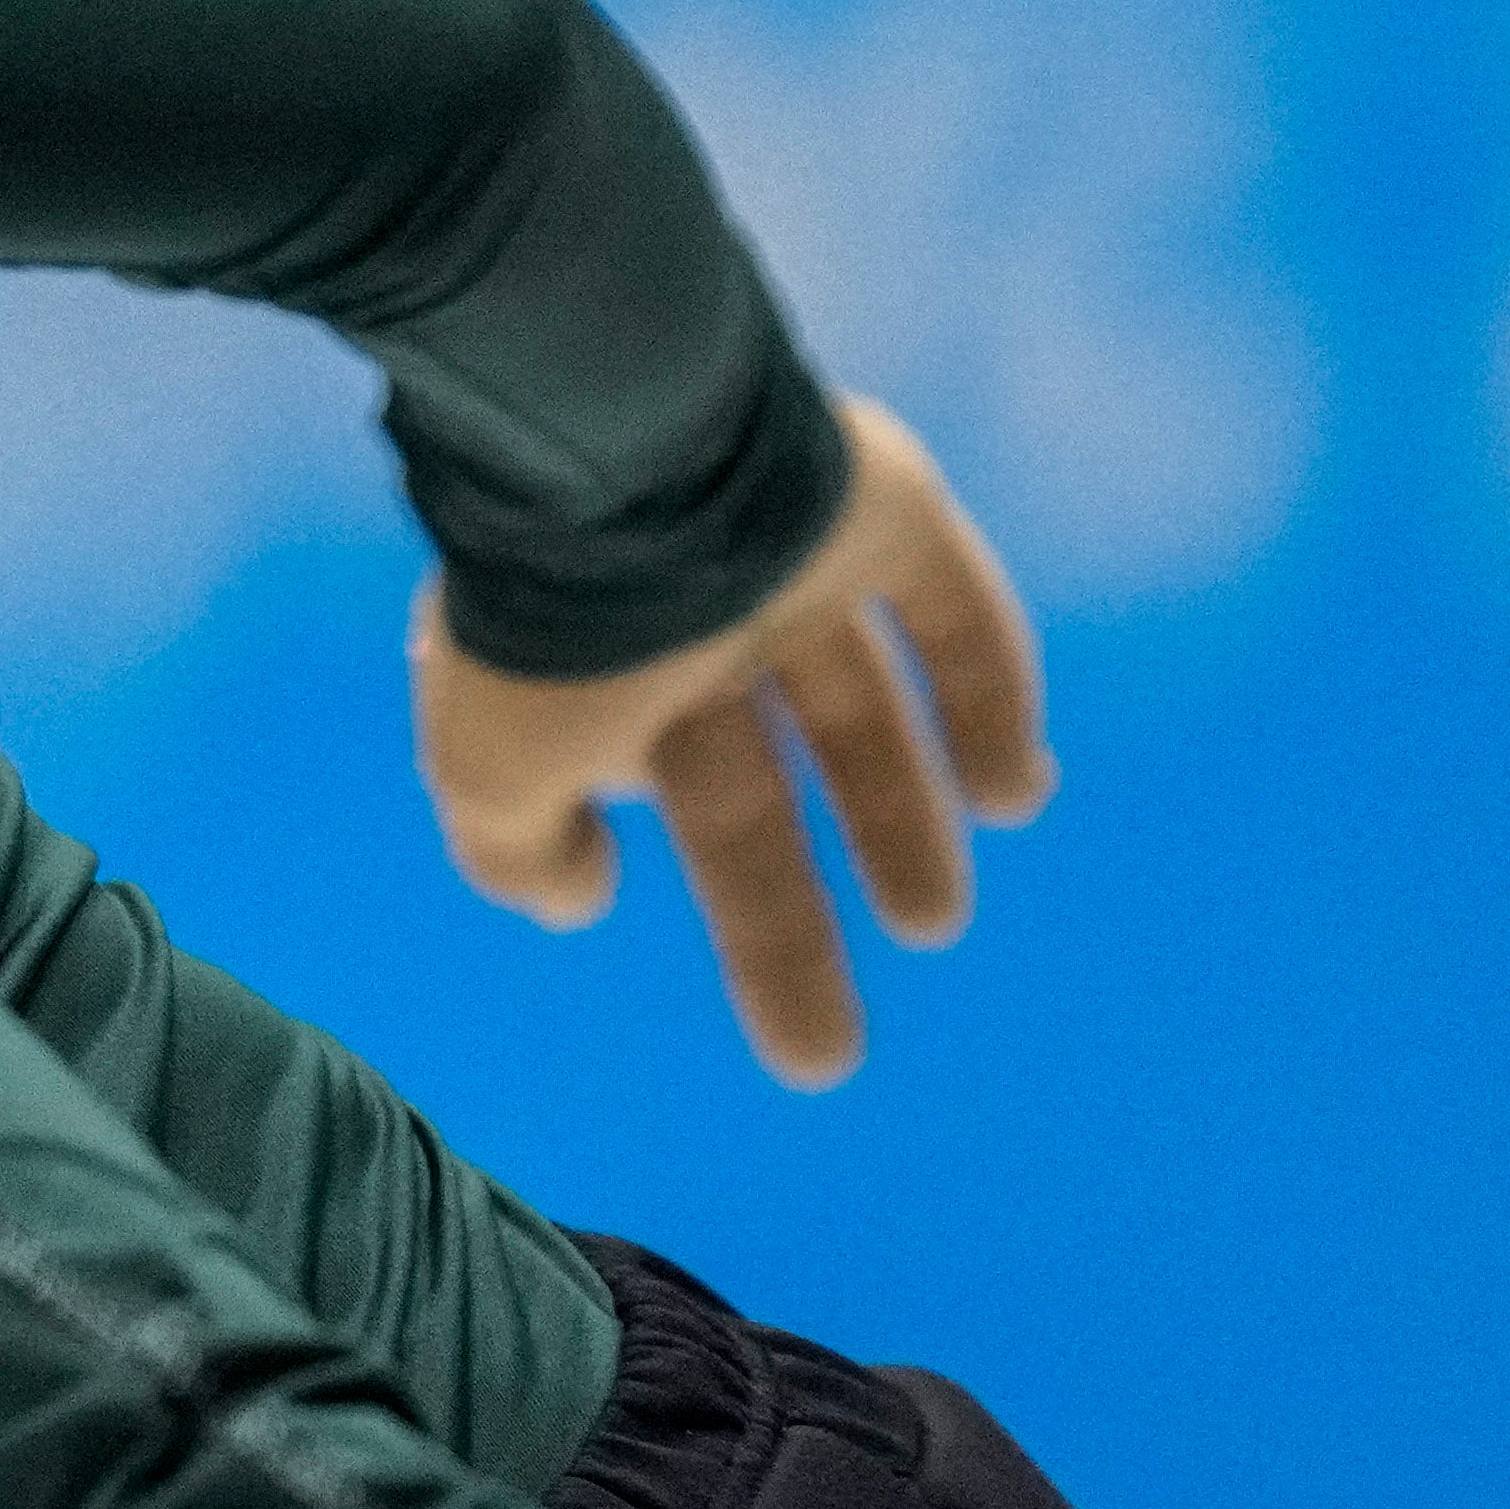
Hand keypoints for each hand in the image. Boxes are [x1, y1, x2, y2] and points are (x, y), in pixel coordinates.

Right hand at [414, 393, 1048, 1089]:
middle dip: (798, 924)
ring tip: (933, 922)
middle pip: (769, 791)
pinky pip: (954, 614)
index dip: (748, 928)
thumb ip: (518, 853)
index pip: (694, 823)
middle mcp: (702, 630)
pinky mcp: (881, 509)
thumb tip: (575, 901)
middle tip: (830, 1051)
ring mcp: (795, 568)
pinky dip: (993, 699)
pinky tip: (1019, 792)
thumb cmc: (554, 639)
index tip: (782, 1030)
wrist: (624, 457)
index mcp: (613, 688)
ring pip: (862, 706)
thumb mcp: (489, 773)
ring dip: (901, 814)